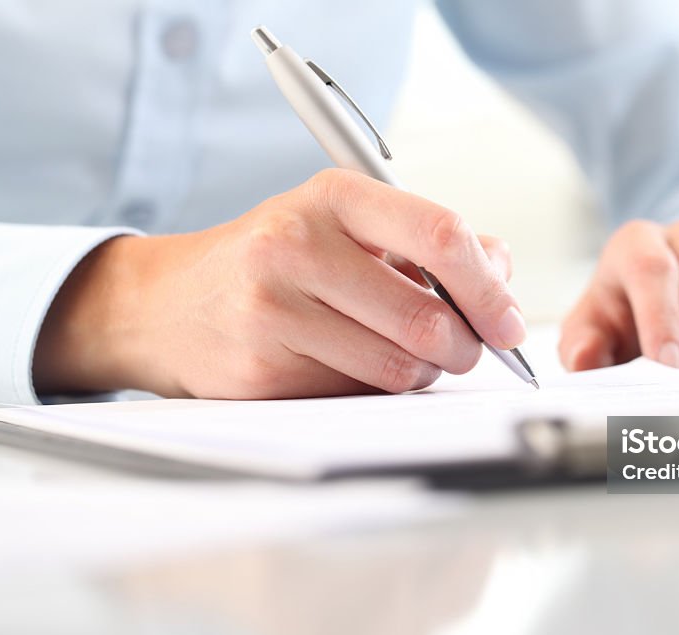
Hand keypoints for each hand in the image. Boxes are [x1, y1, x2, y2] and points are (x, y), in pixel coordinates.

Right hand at [33, 169, 521, 397]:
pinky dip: (376, 389)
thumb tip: (501, 270)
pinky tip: (352, 365)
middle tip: (464, 350)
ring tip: (404, 356)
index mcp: (335, 196)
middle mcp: (298, 243)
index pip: (441, 235)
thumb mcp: (347, 224)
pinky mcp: (262, 367)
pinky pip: (358, 394)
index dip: (489, 289)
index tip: (510, 323)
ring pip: (399, 367)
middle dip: (464, 347)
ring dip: (423, 373)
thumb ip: (429, 242)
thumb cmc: (276, 260)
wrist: (169, 304)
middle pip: (428, 317)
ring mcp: (274, 307)